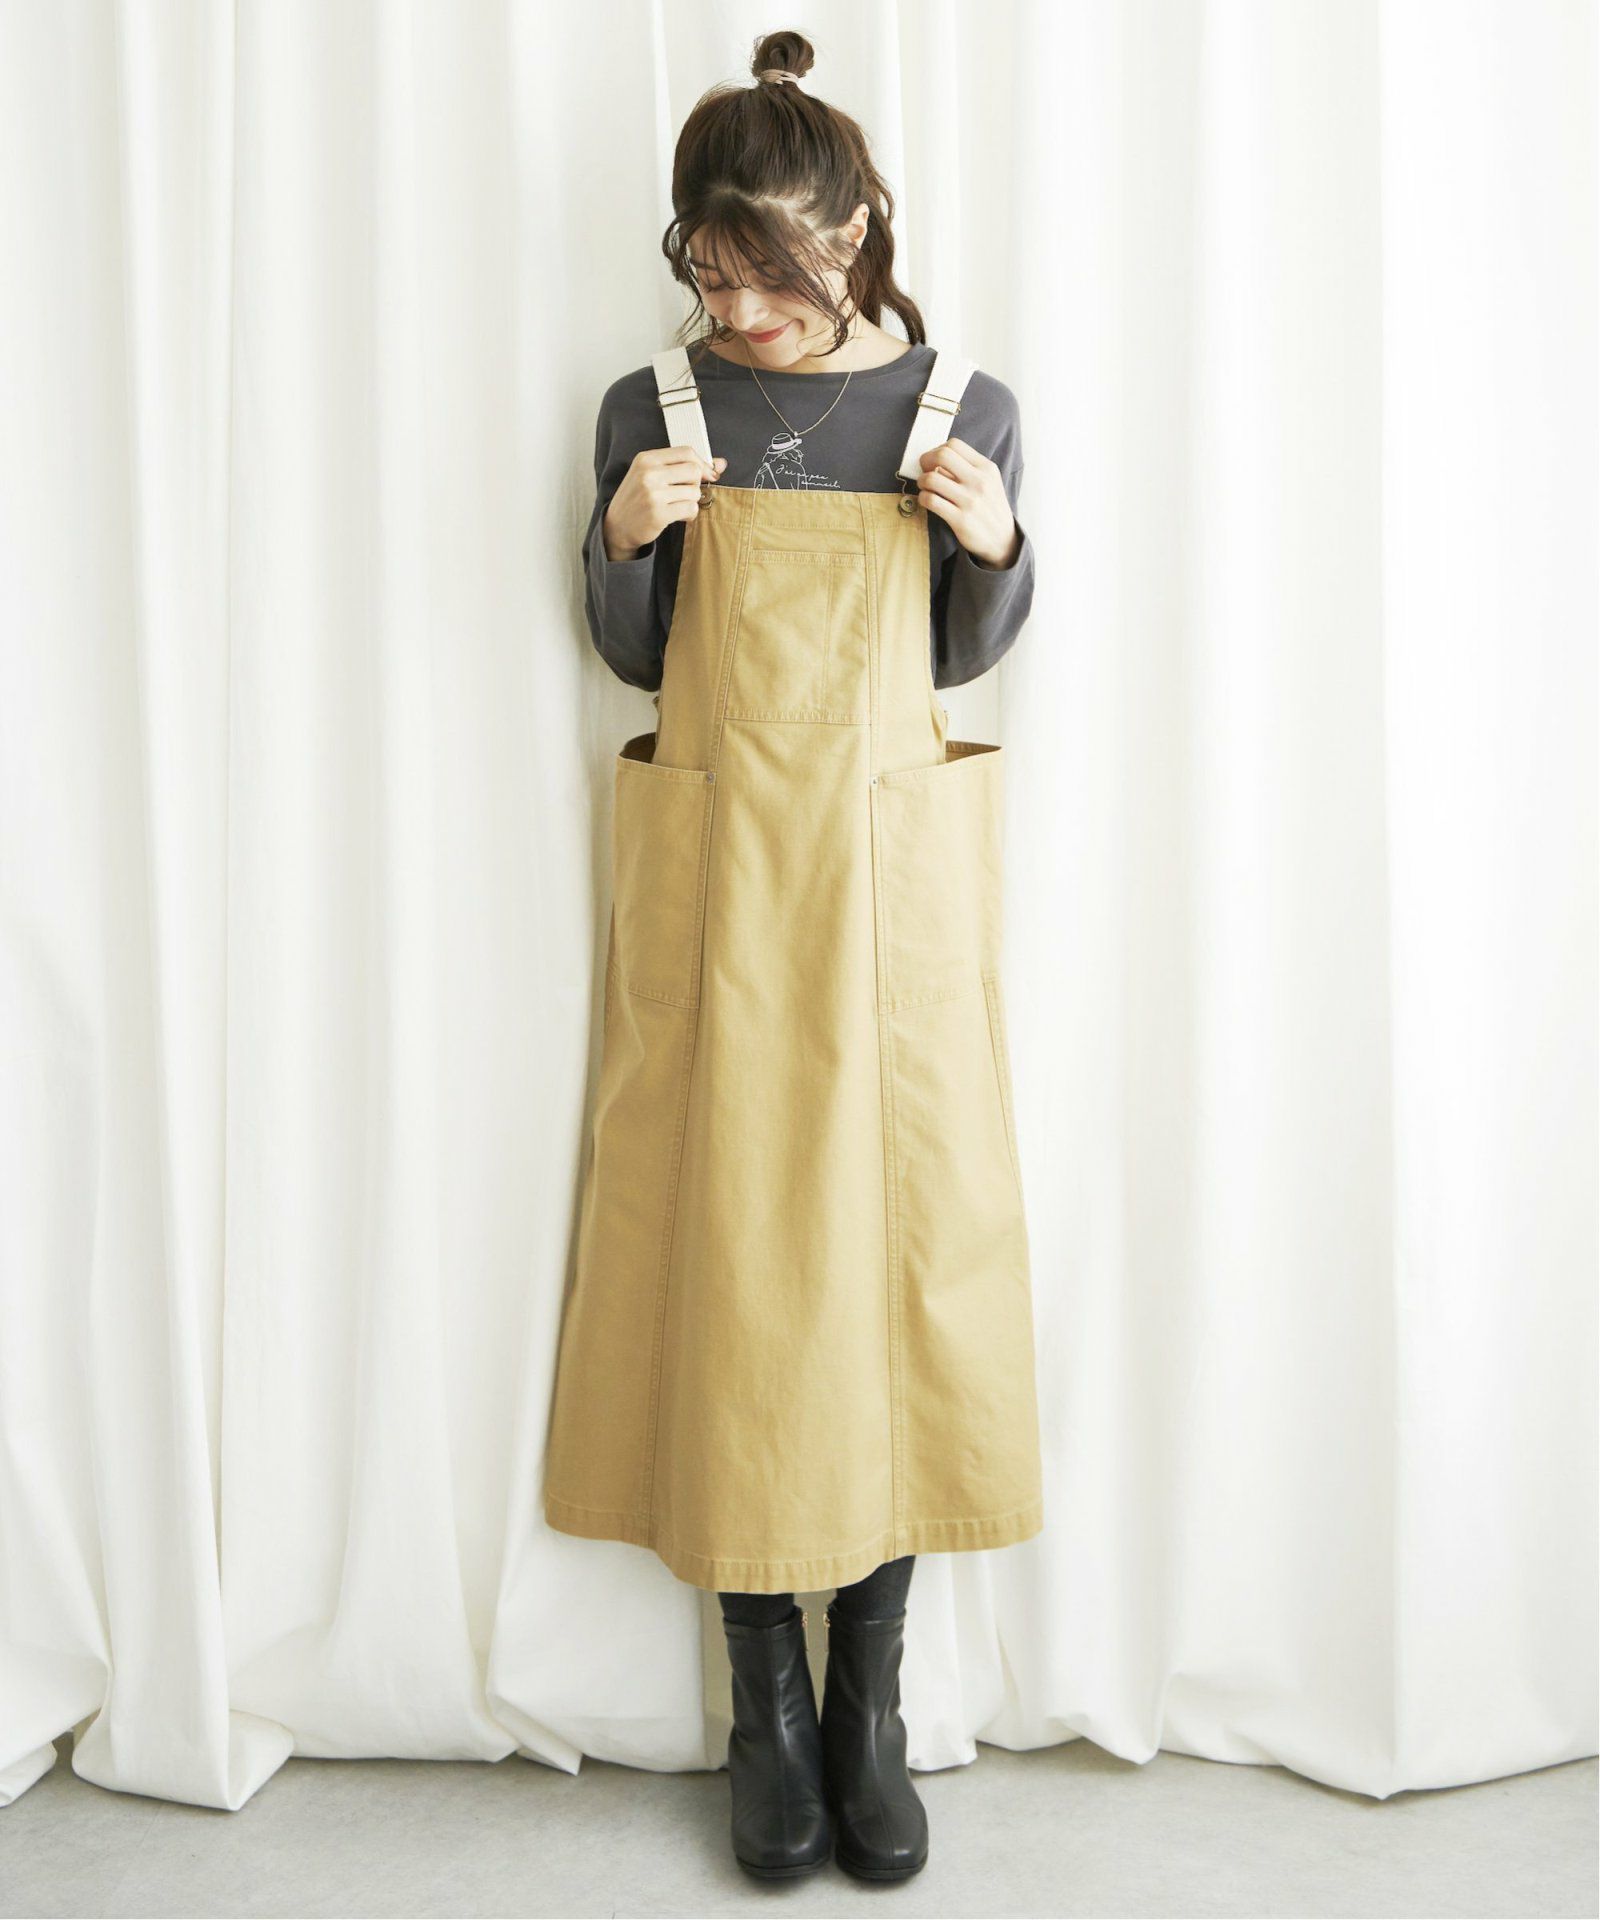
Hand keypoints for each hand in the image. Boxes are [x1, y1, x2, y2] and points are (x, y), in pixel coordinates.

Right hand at [603, 448, 726, 559]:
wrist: (618, 526)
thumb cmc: (639, 497)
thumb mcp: (653, 474)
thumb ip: (684, 466)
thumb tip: (721, 463)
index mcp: (646, 458)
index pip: (686, 451)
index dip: (702, 463)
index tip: (706, 475)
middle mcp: (648, 473)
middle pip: (693, 470)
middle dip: (696, 484)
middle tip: (685, 493)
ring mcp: (653, 494)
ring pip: (694, 492)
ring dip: (692, 501)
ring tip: (678, 506)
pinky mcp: (658, 514)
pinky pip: (690, 509)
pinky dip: (689, 514)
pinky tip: (679, 516)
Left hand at [915, 437, 1020, 568]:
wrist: (1002, 539)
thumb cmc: (990, 507)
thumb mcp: (988, 482)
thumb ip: (967, 468)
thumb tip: (936, 459)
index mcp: (986, 468)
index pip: (954, 445)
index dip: (937, 450)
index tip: (934, 461)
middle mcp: (979, 481)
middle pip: (942, 455)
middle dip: (926, 460)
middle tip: (924, 470)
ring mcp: (970, 500)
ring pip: (932, 478)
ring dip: (922, 481)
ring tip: (925, 487)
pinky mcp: (960, 519)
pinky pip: (931, 501)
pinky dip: (923, 498)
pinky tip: (927, 500)